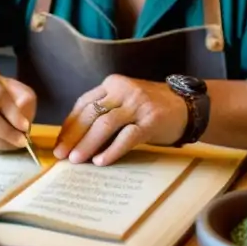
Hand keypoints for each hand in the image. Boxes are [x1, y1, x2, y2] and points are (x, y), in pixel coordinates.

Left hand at [53, 75, 187, 166]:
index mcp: (112, 84)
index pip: (83, 104)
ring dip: (88, 144)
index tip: (59, 144)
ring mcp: (138, 104)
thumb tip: (75, 139)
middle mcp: (124, 90)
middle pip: (91, 114)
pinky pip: (127, 137)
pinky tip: (101, 161)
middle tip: (62, 155)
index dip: (69, 126)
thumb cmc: (150, 108)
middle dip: (73, 136)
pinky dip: (112, 150)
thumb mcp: (124, 102)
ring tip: (77, 160)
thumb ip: (104, 111)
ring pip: (105, 124)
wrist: (187, 107)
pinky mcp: (151, 120)